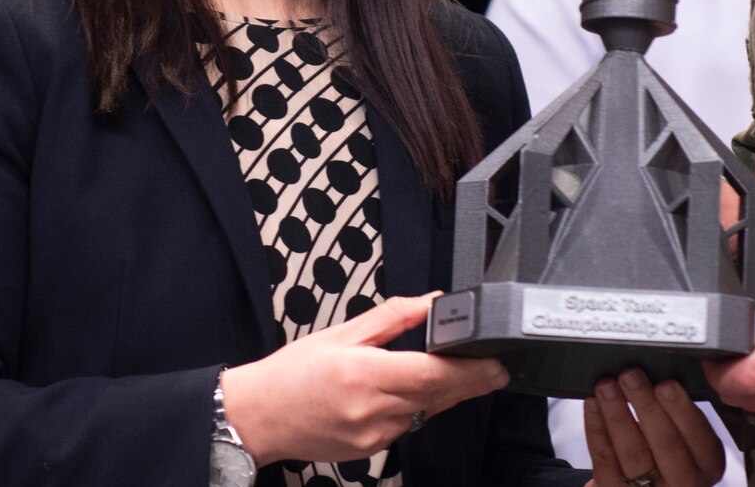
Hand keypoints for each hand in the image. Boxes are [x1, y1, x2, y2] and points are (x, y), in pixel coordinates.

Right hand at [222, 293, 507, 463]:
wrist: (258, 417)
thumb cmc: (292, 374)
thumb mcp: (341, 333)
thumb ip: (391, 318)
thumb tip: (430, 302)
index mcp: (364, 375)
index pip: (431, 375)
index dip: (469, 370)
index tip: (494, 361)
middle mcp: (371, 410)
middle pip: (436, 397)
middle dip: (471, 383)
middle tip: (496, 370)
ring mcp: (371, 435)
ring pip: (423, 413)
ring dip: (443, 395)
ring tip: (456, 374)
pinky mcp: (369, 451)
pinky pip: (405, 426)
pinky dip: (415, 409)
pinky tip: (410, 394)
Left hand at [581, 368, 726, 486]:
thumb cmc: (672, 454)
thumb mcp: (691, 439)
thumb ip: (682, 414)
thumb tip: (663, 375)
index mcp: (707, 462)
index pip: (698, 436)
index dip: (681, 409)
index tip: (666, 383)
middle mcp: (684, 481)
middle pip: (666, 444)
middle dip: (645, 404)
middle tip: (631, 376)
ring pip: (633, 453)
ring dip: (617, 414)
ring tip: (607, 386)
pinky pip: (605, 462)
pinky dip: (597, 429)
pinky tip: (594, 406)